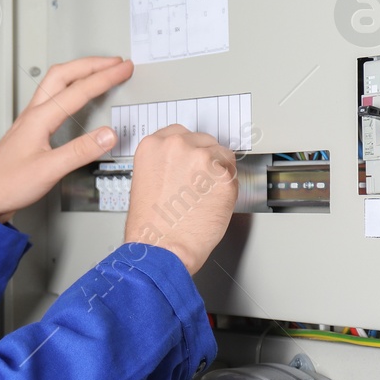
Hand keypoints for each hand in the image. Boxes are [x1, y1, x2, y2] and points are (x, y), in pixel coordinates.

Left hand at [0, 56, 133, 222]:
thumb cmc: (7, 185)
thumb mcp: (49, 170)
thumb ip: (80, 151)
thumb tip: (108, 134)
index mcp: (39, 119)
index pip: (78, 90)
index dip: (105, 77)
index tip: (123, 69)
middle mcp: (33, 114)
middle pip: (63, 74)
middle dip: (92, 64)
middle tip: (115, 62)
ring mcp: (30, 120)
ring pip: (55, 83)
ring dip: (79, 71)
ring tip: (100, 70)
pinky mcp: (29, 130)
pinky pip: (51, 97)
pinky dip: (70, 87)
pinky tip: (75, 95)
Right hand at [122, 125, 237, 275]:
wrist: (162, 247)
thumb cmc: (151, 224)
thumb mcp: (146, 181)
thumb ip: (165, 163)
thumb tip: (184, 162)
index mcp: (152, 145)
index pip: (179, 133)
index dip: (187, 149)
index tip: (189, 160)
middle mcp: (177, 145)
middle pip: (204, 140)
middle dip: (204, 160)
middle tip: (198, 183)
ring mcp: (201, 158)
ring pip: (221, 155)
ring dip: (217, 173)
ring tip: (203, 196)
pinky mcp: (223, 174)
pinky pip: (232, 174)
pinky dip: (227, 188)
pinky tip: (211, 202)